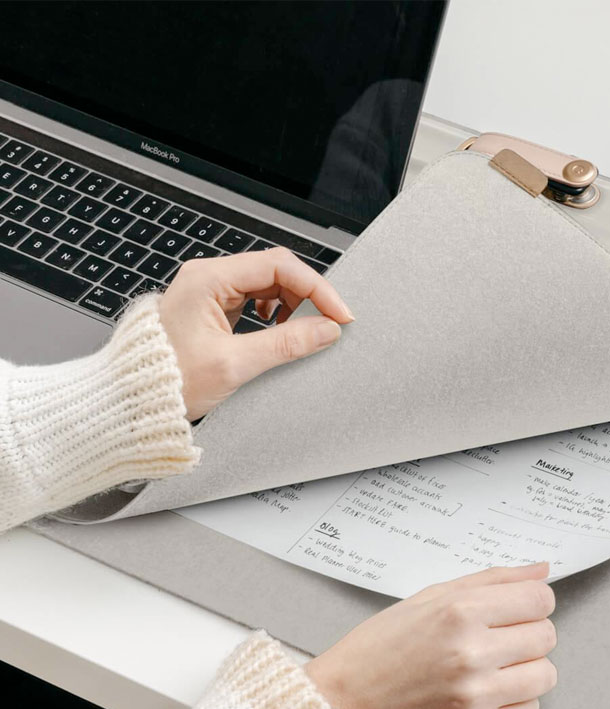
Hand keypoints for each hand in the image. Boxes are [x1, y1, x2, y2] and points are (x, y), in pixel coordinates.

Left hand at [155, 248, 354, 419]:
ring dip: (292, 305)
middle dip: (307, 296)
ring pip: (267, 284)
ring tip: (300, 333)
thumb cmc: (164, 381)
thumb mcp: (234, 365)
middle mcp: (207, 277)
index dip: (316, 288)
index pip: (278, 266)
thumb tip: (325, 330)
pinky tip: (278, 332)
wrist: (130, 400)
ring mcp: (208, 290)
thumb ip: (285, 344)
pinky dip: (276, 313)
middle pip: (275, 270)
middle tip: (329, 324)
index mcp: (207, 279)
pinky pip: (254, 299)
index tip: (339, 314)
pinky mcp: (211, 307)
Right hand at [306, 563, 557, 708]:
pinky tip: (485, 693)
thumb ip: (492, 580)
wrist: (342, 704)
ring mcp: (475, 694)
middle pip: (546, 636)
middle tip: (498, 641)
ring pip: (545, 675)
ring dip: (527, 670)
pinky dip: (514, 702)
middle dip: (528, 635)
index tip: (517, 611)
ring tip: (494, 669)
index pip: (540, 600)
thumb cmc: (382, 646)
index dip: (533, 603)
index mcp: (461, 611)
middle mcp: (472, 652)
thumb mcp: (431, 596)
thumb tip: (543, 570)